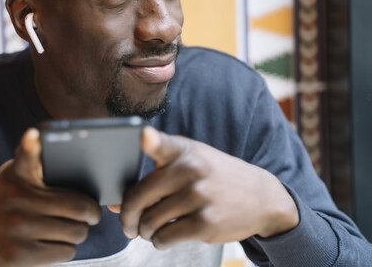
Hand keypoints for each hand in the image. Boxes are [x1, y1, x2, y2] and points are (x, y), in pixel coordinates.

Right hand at [0, 129, 101, 266]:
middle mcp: (16, 199)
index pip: (26, 156)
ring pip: (77, 232)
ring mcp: (18, 227)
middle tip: (90, 215)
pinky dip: (66, 249)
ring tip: (67, 228)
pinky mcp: (19, 254)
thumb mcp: (11, 177)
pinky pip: (66, 252)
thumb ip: (35, 165)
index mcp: (17, 175)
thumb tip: (64, 156)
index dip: (31, 144)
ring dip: (78, 233)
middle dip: (91, 214)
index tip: (34, 134)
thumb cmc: (2, 203)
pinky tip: (52, 243)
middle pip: (80, 207)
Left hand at [120, 127, 298, 249]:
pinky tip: (164, 236)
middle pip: (138, 197)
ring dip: (144, 231)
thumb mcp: (190, 165)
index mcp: (183, 151)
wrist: (262, 197)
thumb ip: (152, 178)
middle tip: (128, 224)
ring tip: (149, 230)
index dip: (149, 139)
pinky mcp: (206, 223)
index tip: (142, 134)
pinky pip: (165, 238)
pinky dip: (159, 241)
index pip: (162, 143)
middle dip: (127, 216)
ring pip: (149, 221)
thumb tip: (113, 204)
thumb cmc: (213, 178)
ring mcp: (199, 197)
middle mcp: (191, 170)